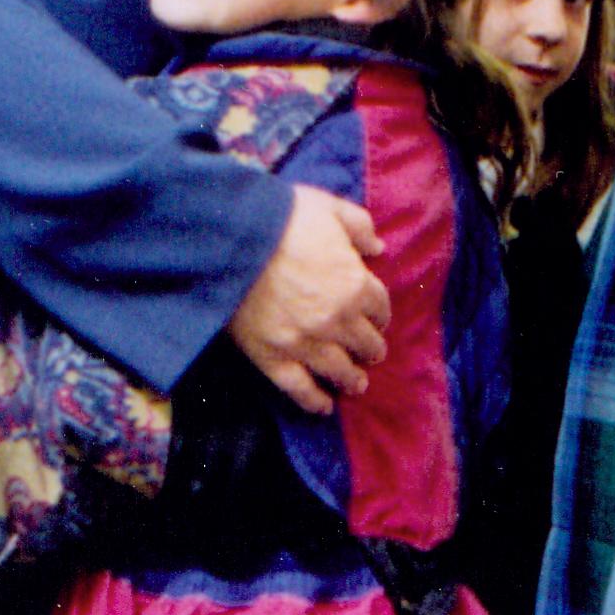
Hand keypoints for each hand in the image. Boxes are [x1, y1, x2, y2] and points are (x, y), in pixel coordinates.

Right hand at [227, 186, 389, 414]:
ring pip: (338, 370)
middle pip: (365, 343)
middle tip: (371, 354)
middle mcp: (337, 319)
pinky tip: (324, 407)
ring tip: (357, 384)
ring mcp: (305, 342)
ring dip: (352, 380)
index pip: (380, 307)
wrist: (234, 239)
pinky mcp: (273, 357)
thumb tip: (377, 247)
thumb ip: (359, 227)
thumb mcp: (330, 208)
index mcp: (355, 284)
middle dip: (371, 349)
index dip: (380, 314)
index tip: (377, 319)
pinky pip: (300, 388)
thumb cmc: (283, 217)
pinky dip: (314, 401)